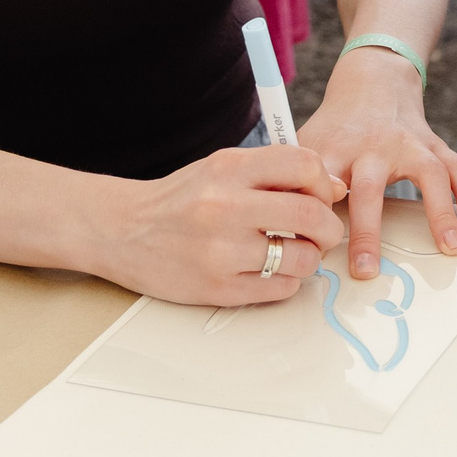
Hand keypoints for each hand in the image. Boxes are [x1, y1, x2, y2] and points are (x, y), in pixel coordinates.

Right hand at [99, 143, 348, 306]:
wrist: (122, 231)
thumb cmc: (181, 199)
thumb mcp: (223, 168)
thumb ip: (275, 173)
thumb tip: (335, 189)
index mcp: (230, 168)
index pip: (305, 166)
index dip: (324, 184)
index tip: (320, 196)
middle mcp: (226, 206)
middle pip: (311, 216)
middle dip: (328, 228)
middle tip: (321, 232)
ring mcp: (221, 251)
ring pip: (302, 259)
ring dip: (309, 259)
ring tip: (292, 253)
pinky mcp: (218, 288)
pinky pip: (281, 289)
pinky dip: (285, 282)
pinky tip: (267, 271)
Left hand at [295, 47, 456, 280]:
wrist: (371, 83)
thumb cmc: (335, 129)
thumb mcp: (306, 145)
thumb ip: (293, 183)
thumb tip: (276, 232)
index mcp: (335, 149)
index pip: (321, 178)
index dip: (317, 203)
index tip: (315, 235)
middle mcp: (372, 146)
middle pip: (369, 187)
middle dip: (367, 230)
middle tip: (366, 271)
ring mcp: (408, 144)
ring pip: (428, 174)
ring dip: (440, 211)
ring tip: (452, 248)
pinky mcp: (433, 145)